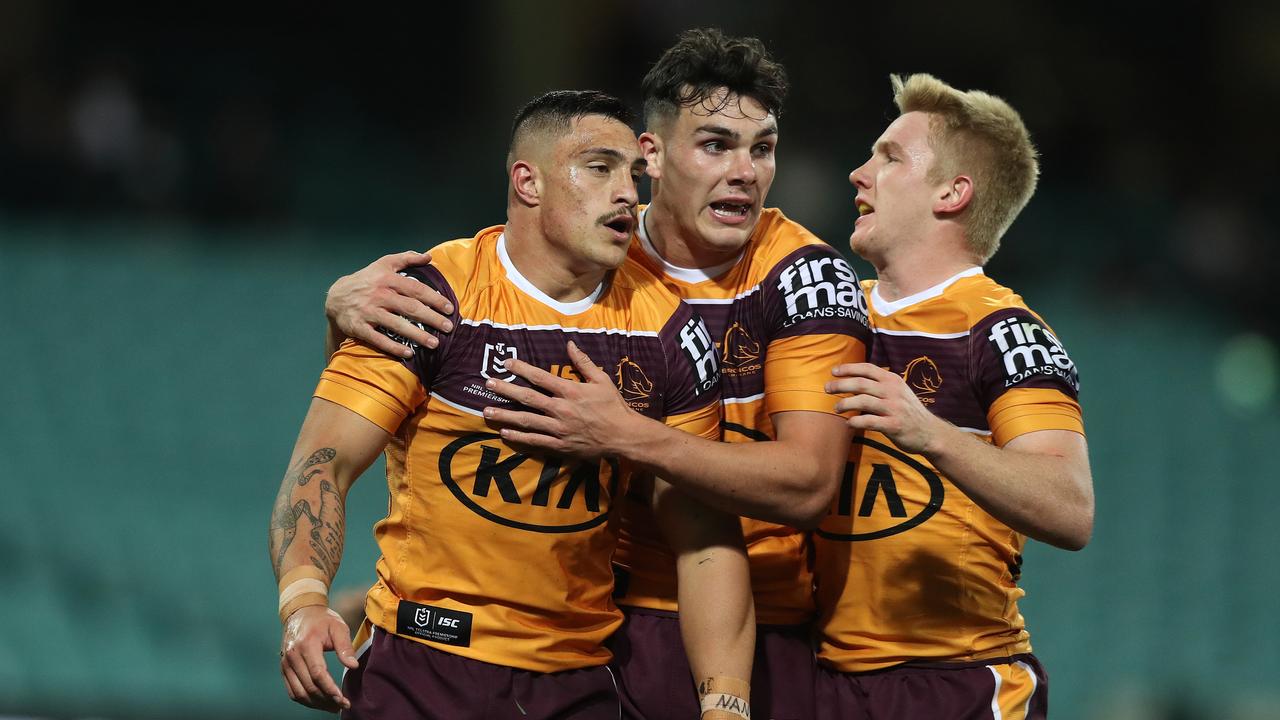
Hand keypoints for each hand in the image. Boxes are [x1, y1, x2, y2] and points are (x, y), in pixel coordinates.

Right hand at [279, 605, 359, 711]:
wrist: (301, 612)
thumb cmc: (323, 620)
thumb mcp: (338, 627)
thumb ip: (345, 647)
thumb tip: (353, 666)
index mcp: (307, 644)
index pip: (317, 673)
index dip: (330, 689)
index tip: (343, 699)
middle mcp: (292, 656)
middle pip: (309, 686)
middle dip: (327, 699)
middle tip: (342, 705)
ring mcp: (285, 664)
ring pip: (299, 693)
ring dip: (316, 704)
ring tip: (333, 707)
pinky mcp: (284, 669)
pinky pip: (292, 691)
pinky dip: (305, 700)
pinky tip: (319, 702)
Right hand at [325, 250, 453, 357]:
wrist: (336, 297)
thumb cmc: (367, 280)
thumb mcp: (384, 264)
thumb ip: (406, 258)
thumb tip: (429, 256)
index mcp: (387, 279)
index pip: (416, 289)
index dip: (434, 298)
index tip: (449, 308)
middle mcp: (379, 295)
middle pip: (410, 307)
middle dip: (432, 318)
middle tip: (449, 328)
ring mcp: (369, 311)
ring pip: (396, 324)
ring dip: (417, 335)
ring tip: (434, 344)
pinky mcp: (359, 327)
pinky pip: (378, 339)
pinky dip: (393, 347)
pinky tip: (409, 353)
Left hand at [482, 341, 636, 458]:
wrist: (623, 435)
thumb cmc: (613, 406)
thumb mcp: (601, 379)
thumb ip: (583, 362)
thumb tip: (570, 343)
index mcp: (570, 391)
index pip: (540, 377)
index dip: (521, 369)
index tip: (506, 362)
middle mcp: (561, 409)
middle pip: (527, 398)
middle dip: (505, 390)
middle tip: (488, 384)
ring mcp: (559, 428)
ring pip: (526, 420)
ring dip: (505, 415)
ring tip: (487, 411)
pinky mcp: (560, 445)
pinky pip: (535, 440)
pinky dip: (519, 437)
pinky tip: (505, 433)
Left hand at [825, 363, 947, 455]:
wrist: (930, 432)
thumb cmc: (908, 411)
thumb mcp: (898, 391)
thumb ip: (879, 384)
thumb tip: (853, 380)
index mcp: (893, 380)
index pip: (867, 369)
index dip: (848, 368)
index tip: (833, 371)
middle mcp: (893, 391)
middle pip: (861, 383)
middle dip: (840, 385)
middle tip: (827, 388)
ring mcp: (894, 408)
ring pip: (862, 401)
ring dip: (845, 404)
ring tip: (836, 408)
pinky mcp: (894, 425)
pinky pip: (869, 421)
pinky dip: (855, 422)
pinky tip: (848, 423)